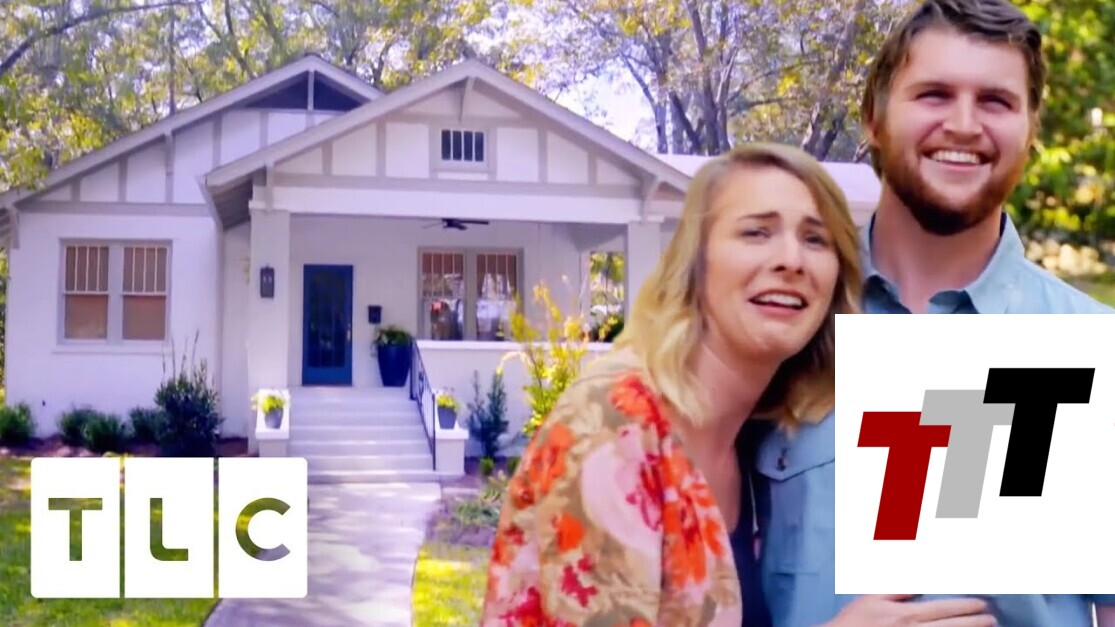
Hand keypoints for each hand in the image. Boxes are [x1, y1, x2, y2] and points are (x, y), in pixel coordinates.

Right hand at [824, 594, 995, 625]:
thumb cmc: (855, 621)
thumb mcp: (873, 598)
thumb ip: (899, 589)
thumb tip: (920, 581)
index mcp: (907, 614)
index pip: (944, 609)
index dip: (965, 606)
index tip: (981, 604)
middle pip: (952, 626)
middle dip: (974, 622)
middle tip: (992, 619)